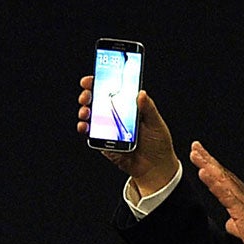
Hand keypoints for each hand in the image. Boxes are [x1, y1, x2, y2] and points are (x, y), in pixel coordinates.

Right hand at [77, 79, 178, 195]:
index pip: (113, 89)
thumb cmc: (158, 144)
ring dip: (84, 111)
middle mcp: (117, 115)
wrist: (154, 168)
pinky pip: (91, 134)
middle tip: (87, 94)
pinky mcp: (103, 143)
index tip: (94, 76)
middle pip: (98, 100)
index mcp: (129, 106)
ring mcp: (108, 129)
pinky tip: (85, 126)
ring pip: (91, 116)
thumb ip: (148, 108)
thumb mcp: (156, 123)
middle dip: (88, 95)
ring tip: (86, 111)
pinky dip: (85, 128)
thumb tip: (140, 93)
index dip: (102, 81)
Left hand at [190, 141, 243, 243]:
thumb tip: (230, 223)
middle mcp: (242, 194)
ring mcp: (242, 200)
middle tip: (195, 146)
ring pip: (222, 179)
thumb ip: (235, 223)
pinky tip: (204, 173)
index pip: (224, 179)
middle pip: (222, 173)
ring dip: (208, 166)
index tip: (200, 155)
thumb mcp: (243, 229)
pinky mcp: (241, 209)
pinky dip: (214, 182)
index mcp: (242, 197)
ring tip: (197, 155)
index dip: (212, 166)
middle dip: (208, 159)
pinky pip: (225, 193)